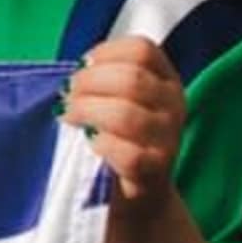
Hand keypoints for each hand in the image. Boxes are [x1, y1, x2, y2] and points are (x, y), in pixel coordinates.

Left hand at [64, 36, 188, 210]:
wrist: (137, 192)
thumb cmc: (118, 138)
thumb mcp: (118, 100)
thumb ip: (104, 80)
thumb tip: (75, 71)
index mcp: (165, 80)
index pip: (142, 50)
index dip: (105, 53)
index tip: (83, 66)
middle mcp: (174, 104)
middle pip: (131, 79)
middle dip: (88, 83)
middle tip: (68, 97)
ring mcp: (168, 137)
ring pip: (126, 114)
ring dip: (87, 112)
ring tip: (70, 118)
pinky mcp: (156, 169)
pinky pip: (126, 152)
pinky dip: (101, 145)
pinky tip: (91, 144)